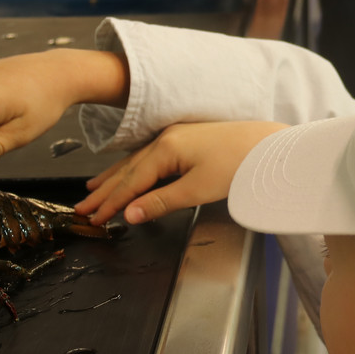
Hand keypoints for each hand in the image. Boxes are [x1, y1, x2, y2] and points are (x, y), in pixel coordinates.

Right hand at [76, 121, 286, 224]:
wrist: (270, 146)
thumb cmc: (240, 165)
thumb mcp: (197, 190)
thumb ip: (160, 202)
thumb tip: (130, 214)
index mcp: (166, 150)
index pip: (130, 181)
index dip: (110, 202)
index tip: (93, 217)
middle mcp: (167, 139)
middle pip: (127, 170)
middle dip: (104, 191)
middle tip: (83, 207)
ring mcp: (177, 136)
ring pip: (137, 161)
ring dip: (115, 177)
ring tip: (95, 189)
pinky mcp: (188, 139)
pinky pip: (150, 156)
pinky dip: (134, 168)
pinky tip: (129, 171)